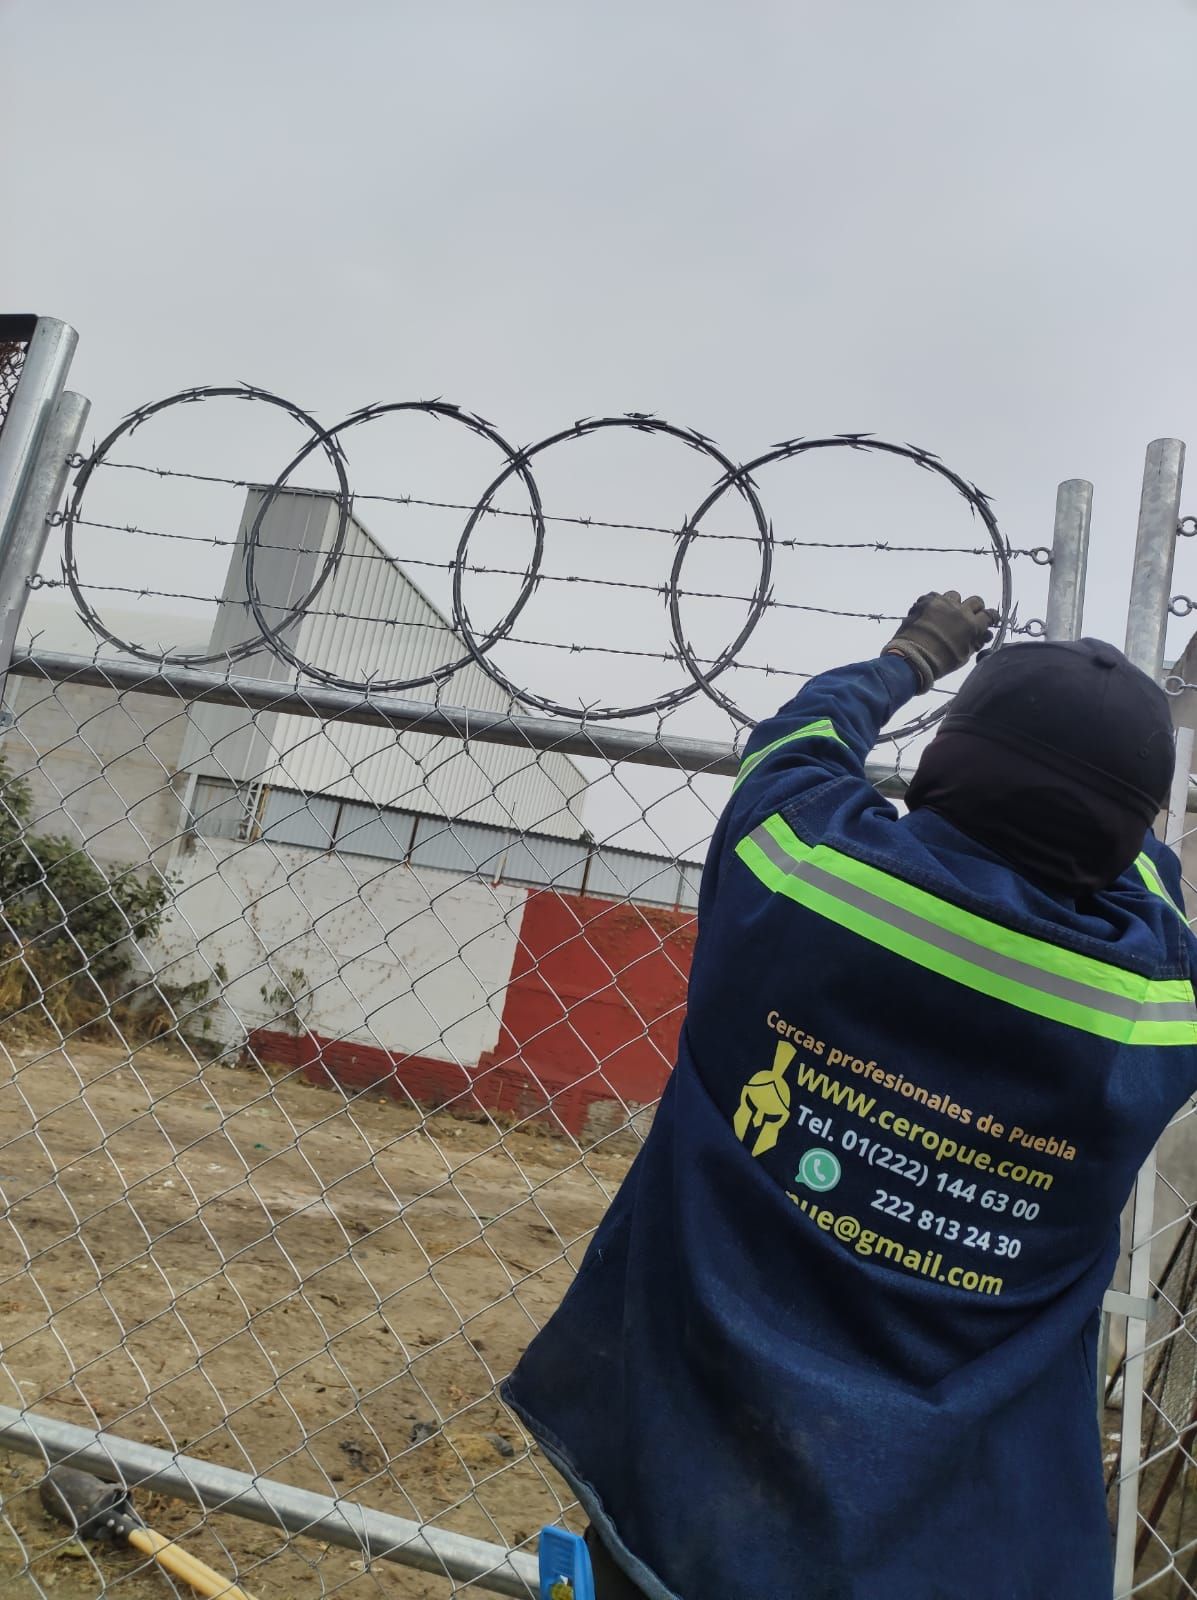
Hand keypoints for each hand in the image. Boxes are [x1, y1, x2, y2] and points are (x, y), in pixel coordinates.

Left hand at [883, 591, 998, 691]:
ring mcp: (942, 603)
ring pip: (954, 595)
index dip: (989, 618)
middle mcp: (960, 610)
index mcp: (972, 625)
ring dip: (953, 604)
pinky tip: (930, 614)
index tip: (987, 620)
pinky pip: (934, 596)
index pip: (989, 614)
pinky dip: (934, 603)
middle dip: (974, 608)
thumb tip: (984, 635)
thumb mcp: (964, 656)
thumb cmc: (941, 662)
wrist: (913, 658)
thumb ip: (975, 642)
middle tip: (968, 616)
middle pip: (975, 600)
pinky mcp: (926, 601)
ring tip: (946, 614)